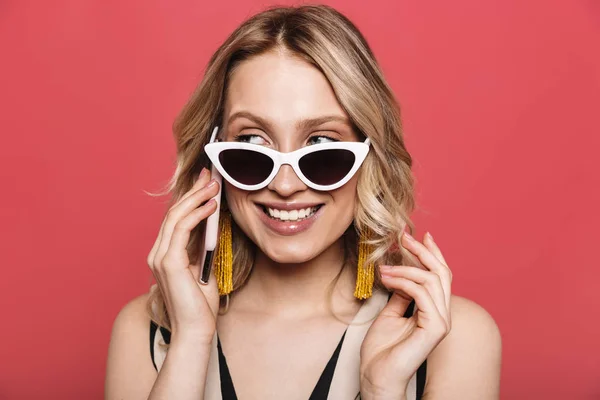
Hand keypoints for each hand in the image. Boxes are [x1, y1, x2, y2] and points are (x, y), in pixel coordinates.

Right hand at [146, 168, 220, 344]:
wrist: (196, 331)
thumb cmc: (201, 305)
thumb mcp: (205, 267)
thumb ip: (204, 246)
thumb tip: (214, 222)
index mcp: (164, 254)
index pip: (175, 219)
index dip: (189, 198)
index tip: (205, 183)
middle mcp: (157, 253)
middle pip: (173, 213)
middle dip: (192, 191)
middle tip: (209, 175)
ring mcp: (160, 257)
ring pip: (175, 217)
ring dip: (196, 198)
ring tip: (214, 185)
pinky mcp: (169, 262)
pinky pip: (181, 229)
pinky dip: (197, 214)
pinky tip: (211, 205)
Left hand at [360, 230, 452, 397]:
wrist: (376, 374)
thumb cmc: (382, 349)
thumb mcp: (390, 312)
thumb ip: (401, 294)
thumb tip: (402, 274)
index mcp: (434, 310)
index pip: (439, 276)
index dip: (431, 254)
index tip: (418, 236)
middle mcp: (442, 314)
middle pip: (442, 273)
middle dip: (423, 251)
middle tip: (404, 237)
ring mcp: (441, 322)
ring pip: (432, 280)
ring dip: (405, 268)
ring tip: (384, 267)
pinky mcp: (435, 328)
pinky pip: (423, 294)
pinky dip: (404, 281)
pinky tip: (388, 279)